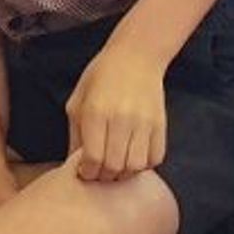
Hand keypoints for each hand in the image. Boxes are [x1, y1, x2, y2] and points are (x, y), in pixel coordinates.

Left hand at [67, 45, 167, 182]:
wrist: (135, 57)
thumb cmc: (99, 78)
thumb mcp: (77, 102)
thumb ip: (75, 135)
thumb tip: (72, 166)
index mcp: (96, 112)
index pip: (93, 157)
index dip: (87, 172)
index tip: (84, 171)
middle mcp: (121, 119)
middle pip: (115, 166)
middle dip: (104, 176)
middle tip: (99, 172)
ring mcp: (144, 123)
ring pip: (135, 166)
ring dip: (124, 174)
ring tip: (116, 167)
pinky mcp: (160, 125)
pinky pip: (155, 158)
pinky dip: (144, 165)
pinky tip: (133, 157)